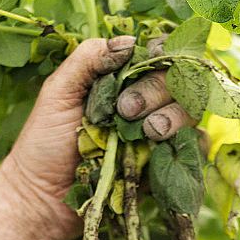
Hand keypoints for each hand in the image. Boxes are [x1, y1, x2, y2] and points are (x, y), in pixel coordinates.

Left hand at [0, 35, 196, 239]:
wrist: (44, 198)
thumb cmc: (44, 144)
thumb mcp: (58, 92)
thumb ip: (88, 60)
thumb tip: (129, 41)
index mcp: (121, 80)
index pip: (157, 54)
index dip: (161, 53)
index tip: (147, 59)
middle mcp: (144, 103)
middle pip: (178, 80)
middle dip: (157, 90)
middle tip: (126, 110)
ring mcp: (157, 135)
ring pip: (190, 112)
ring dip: (174, 116)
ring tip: (149, 133)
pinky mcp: (164, 166)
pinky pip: (194, 149)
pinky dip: (191, 144)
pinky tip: (164, 148)